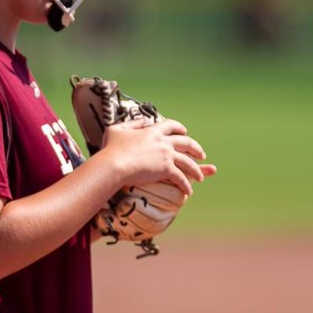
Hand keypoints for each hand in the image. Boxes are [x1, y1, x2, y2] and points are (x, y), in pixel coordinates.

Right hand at [97, 118, 216, 196]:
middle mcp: (163, 141)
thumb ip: (132, 123)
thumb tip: (143, 120)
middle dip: (196, 149)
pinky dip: (186, 185)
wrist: (113, 164)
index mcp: (152, 131)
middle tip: (201, 154)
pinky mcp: (166, 169)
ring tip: (200, 176)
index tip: (185, 132)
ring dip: (196, 170)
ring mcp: (166, 155)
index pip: (171, 125)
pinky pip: (181, 177)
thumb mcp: (117, 129)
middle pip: (186, 143)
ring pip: (188, 162)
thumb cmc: (111, 148)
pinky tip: (189, 191)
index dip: (179, 128)